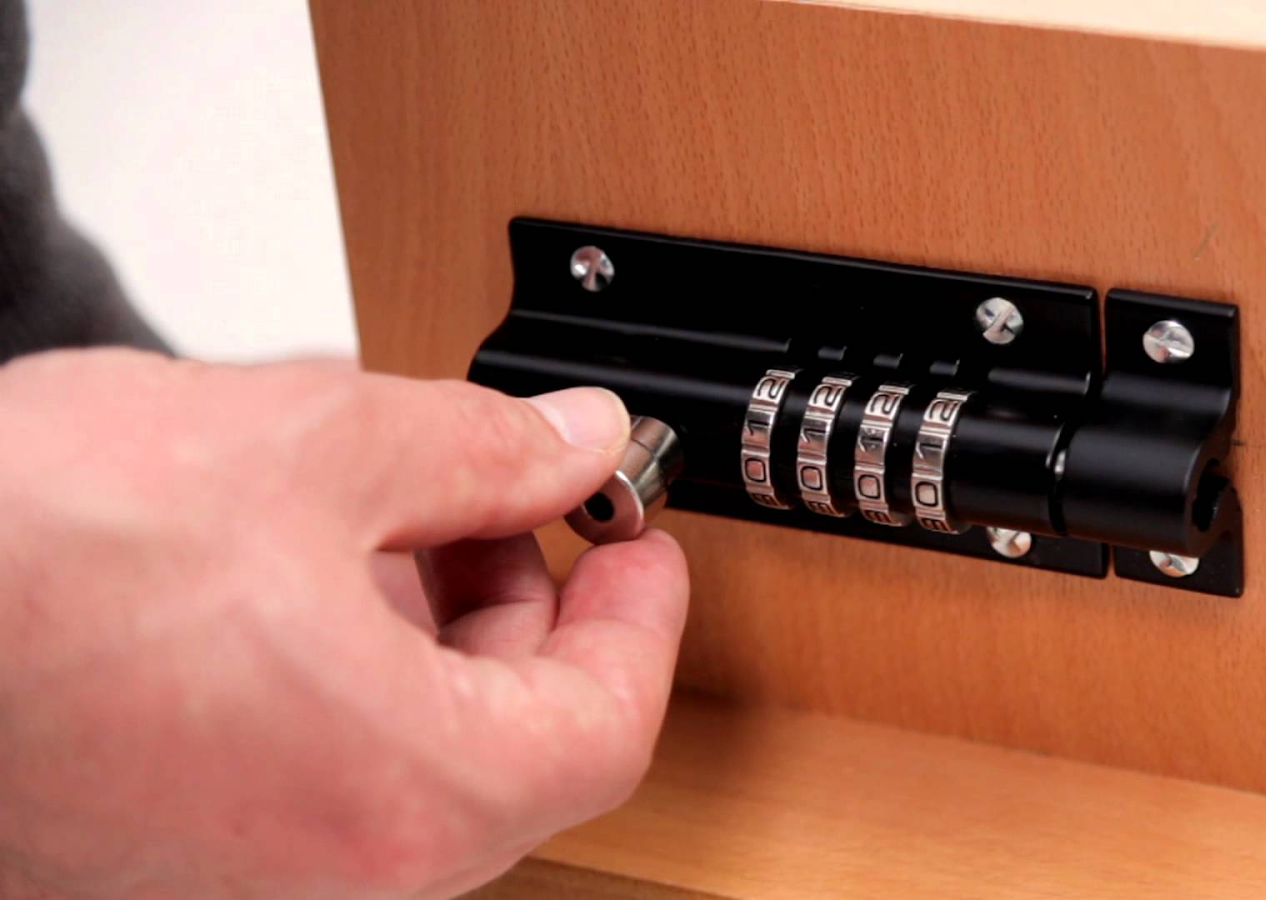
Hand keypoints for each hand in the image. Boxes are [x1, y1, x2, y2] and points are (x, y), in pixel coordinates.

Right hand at [0, 349, 688, 898]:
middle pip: (520, 741)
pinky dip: (348, 672)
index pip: (609, 723)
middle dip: (530, 602)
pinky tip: (294, 570)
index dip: (643, 614)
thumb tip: (570, 441)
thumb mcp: (311, 444)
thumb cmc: (24, 558)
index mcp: (407, 792)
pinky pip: (322, 767)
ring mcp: (249, 878)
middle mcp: (338, 873)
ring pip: (419, 755)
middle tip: (506, 497)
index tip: (636, 537)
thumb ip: (479, 448)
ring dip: (435, 630)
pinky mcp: (176, 851)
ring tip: (384, 511)